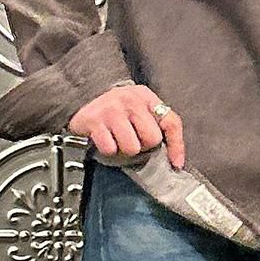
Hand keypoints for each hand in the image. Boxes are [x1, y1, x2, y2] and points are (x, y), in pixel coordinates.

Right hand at [68, 83, 184, 168]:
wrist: (82, 95)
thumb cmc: (117, 110)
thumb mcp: (140, 109)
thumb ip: (157, 125)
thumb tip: (174, 161)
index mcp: (146, 97)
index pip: (171, 122)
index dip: (176, 146)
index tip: (176, 164)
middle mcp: (131, 100)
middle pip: (152, 139)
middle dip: (143, 146)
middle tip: (132, 139)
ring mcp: (112, 109)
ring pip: (131, 148)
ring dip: (124, 150)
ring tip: (117, 140)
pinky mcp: (94, 121)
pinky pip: (110, 149)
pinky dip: (107, 150)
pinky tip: (105, 140)